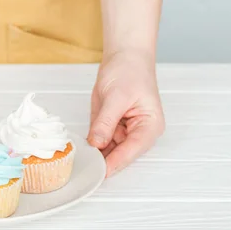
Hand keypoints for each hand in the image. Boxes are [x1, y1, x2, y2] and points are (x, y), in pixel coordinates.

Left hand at [87, 51, 164, 176]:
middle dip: (103, 161)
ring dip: (95, 154)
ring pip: (108, 150)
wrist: (124, 56)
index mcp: (150, 126)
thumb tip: (98, 143)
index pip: (132, 150)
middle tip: (85, 171)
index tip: (99, 173)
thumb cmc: (130, 70)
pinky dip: (91, 144)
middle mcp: (139, 132)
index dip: (115, 162)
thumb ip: (106, 122)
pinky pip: (100, 140)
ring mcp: (124, 130)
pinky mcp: (111, 126)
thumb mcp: (116, 97)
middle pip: (120, 154)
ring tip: (80, 161)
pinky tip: (81, 149)